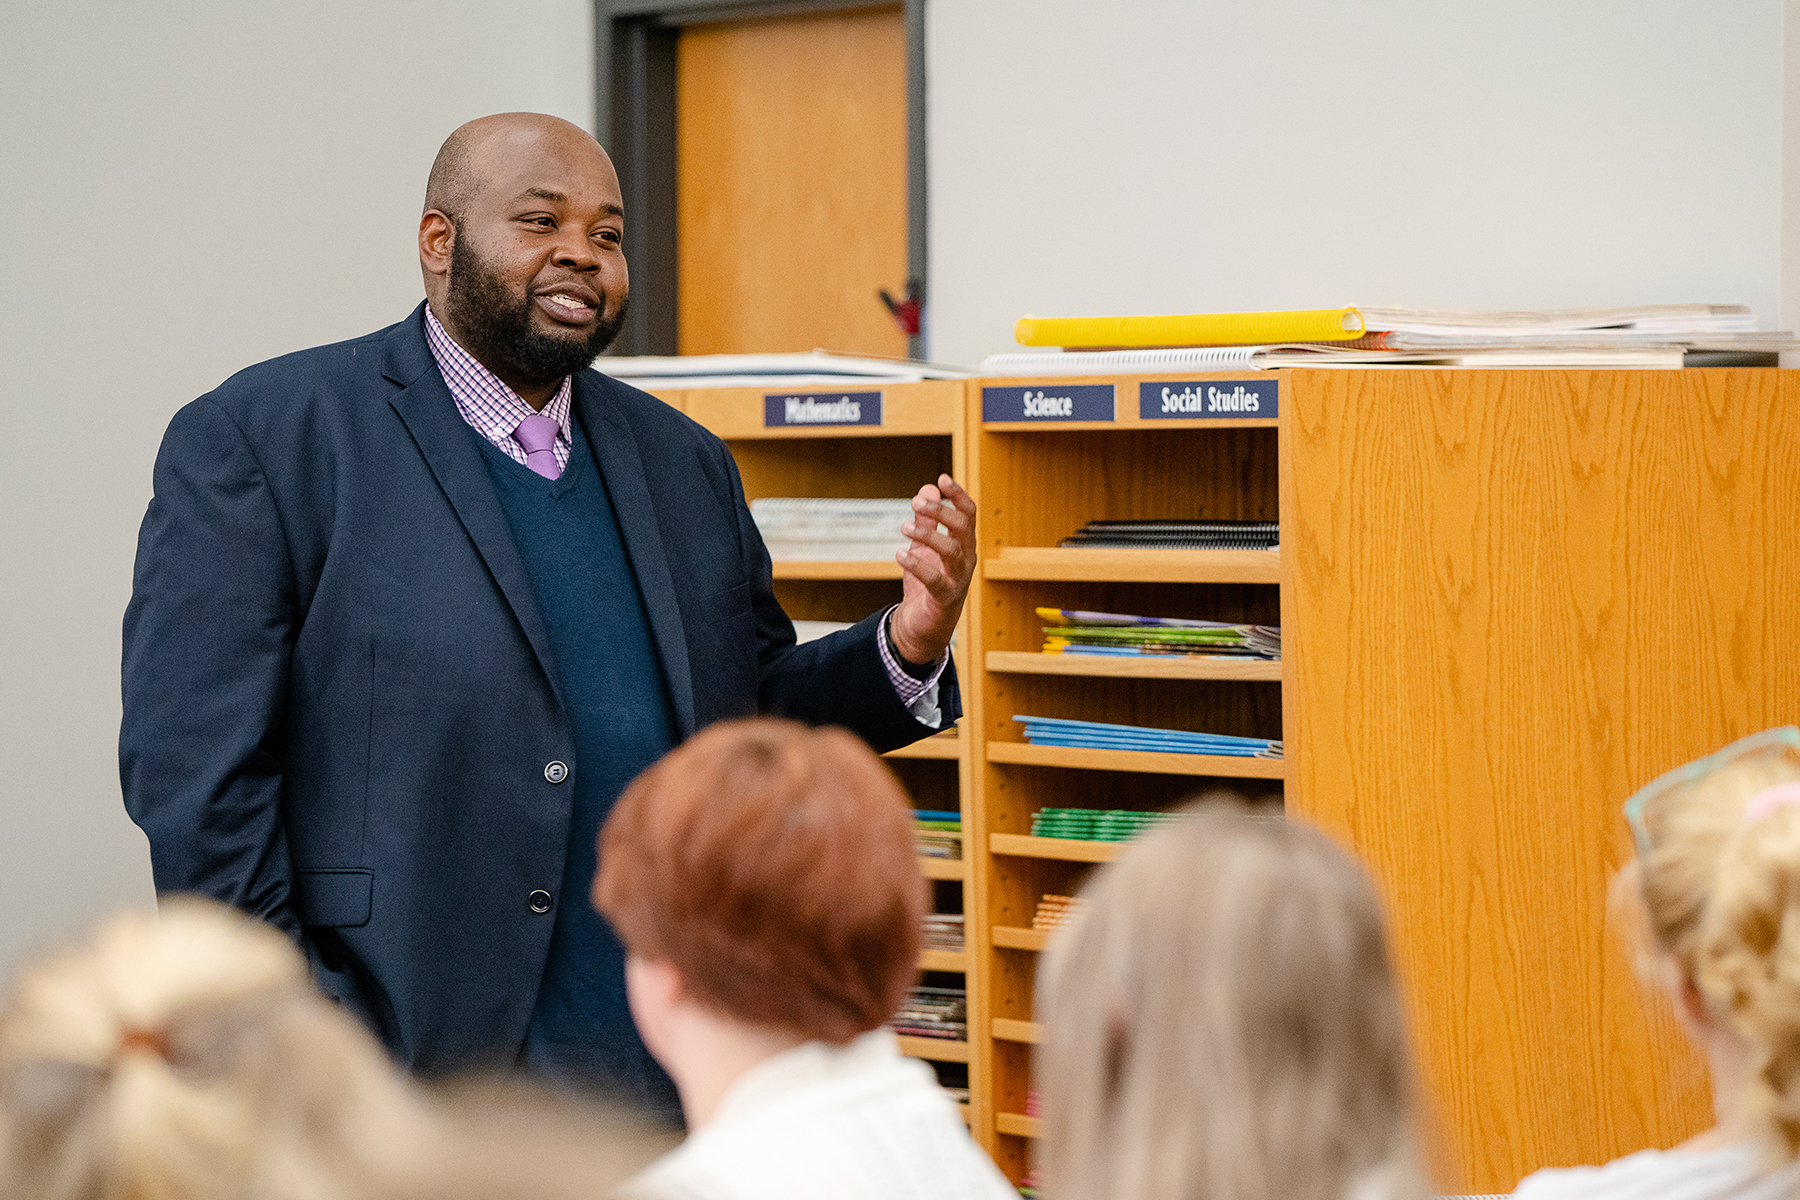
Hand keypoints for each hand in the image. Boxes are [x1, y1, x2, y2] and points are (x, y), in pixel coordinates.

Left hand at [891, 475, 976, 664]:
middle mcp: (966, 559)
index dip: (958, 495)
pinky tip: (899, 554)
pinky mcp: (946, 598)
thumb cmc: (927, 585)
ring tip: (903, 528)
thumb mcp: (924, 547)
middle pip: (963, 527)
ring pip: (952, 550)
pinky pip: (935, 579)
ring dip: (928, 535)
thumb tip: (927, 489)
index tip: (941, 478)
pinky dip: (917, 565)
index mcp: (964, 544)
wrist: (923, 626)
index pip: (968, 514)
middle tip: (914, 503)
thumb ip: (927, 520)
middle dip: (941, 511)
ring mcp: (959, 579)